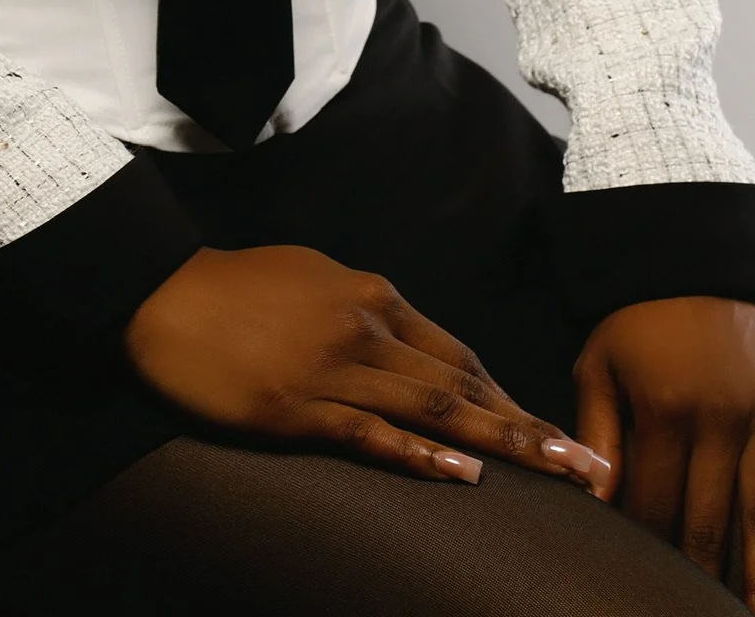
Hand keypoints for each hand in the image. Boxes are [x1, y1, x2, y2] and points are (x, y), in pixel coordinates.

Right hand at [124, 243, 612, 489]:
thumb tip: (405, 345)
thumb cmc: (236, 288)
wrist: (162, 292)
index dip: (514, 398)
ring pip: (435, 408)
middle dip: (534, 427)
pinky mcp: (296, 406)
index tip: (558, 433)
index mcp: (374, 297)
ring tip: (559, 473)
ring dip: (504, 444)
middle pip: (466, 383)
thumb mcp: (314, 280)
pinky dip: (420, 453)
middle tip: (592, 467)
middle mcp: (366, 328)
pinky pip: (370, 433)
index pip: (461, 356)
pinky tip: (462, 473)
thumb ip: (364, 312)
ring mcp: (333, 368)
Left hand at [574, 296, 754, 614]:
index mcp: (663, 409)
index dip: (647, 544)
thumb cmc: (637, 318)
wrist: (692, 256)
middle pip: (710, 516)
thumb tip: (597, 499)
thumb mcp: (599, 364)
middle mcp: (719, 417)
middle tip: (701, 615)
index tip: (642, 577)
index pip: (654, 501)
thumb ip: (597, 432)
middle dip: (704, 573)